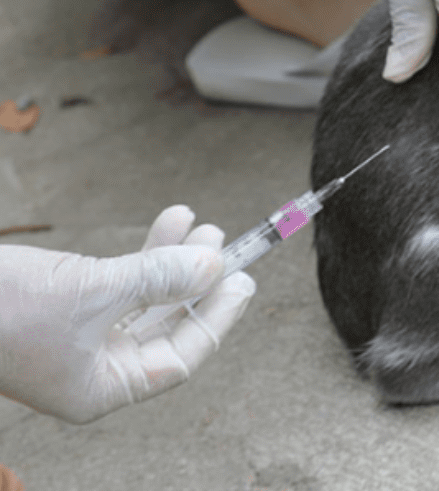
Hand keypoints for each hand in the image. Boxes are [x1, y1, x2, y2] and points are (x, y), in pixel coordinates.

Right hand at [0, 206, 254, 423]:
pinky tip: (171, 221)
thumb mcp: (94, 290)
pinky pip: (121, 284)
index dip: (215, 318)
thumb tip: (214, 264)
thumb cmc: (3, 307)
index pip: (180, 358)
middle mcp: (93, 370)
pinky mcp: (66, 309)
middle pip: (166, 327)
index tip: (244, 281)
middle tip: (229, 247)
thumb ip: (158, 277)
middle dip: (198, 283)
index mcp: (100, 389)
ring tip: (201, 225)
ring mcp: (78, 340)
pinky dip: (144, 255)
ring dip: (175, 261)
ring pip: (146, 300)